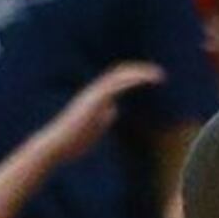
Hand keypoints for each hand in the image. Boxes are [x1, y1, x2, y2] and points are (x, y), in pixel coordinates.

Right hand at [37, 61, 163, 161]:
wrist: (58, 145)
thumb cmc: (74, 141)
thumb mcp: (95, 127)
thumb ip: (104, 116)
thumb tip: (114, 109)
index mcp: (95, 98)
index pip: (116, 81)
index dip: (133, 77)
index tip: (151, 79)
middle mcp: (94, 92)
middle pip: (119, 74)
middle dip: (140, 71)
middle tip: (160, 74)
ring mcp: (93, 94)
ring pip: (118, 76)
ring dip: (140, 73)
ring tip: (160, 75)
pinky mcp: (95, 100)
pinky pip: (116, 85)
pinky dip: (133, 80)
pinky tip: (147, 80)